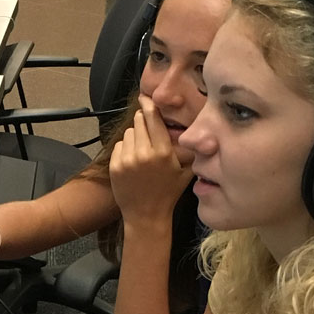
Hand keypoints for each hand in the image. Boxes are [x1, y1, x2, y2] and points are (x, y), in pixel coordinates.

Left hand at [109, 97, 193, 225]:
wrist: (146, 216)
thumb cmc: (168, 193)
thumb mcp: (186, 172)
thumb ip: (190, 151)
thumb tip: (198, 131)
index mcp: (163, 153)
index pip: (154, 119)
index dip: (150, 105)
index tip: (146, 97)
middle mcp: (144, 154)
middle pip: (139, 122)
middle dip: (144, 124)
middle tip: (149, 136)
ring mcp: (127, 160)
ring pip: (129, 132)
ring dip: (135, 137)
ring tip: (142, 153)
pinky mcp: (115, 166)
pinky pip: (119, 145)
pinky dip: (125, 149)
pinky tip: (133, 162)